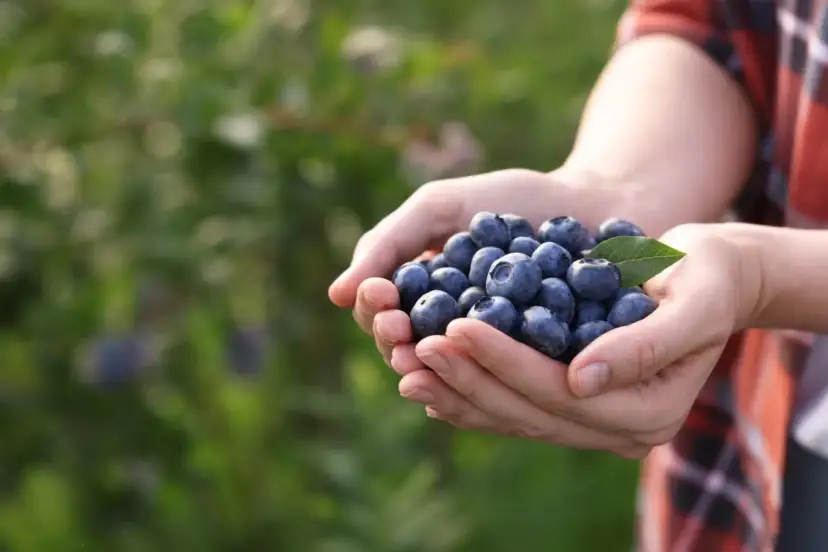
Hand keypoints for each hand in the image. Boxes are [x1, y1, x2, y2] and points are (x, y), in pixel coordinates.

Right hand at [327, 167, 624, 368]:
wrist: (596, 204)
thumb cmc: (515, 200)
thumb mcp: (442, 206)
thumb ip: (390, 241)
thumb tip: (334, 295)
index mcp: (422, 299)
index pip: (380, 317)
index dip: (374, 311)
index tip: (381, 296)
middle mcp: (450, 333)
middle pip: (407, 352)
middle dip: (396, 342)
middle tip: (399, 331)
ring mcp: (491, 355)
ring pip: (448, 375)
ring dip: (432, 369)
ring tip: (427, 356)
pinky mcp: (534, 372)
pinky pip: (504, 385)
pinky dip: (488, 382)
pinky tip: (482, 380)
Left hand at [396, 223, 762, 457]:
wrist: (712, 281)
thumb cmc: (707, 278)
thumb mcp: (692, 302)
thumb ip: (644, 345)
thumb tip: (579, 381)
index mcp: (649, 413)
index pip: (559, 392)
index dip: (503, 361)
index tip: (455, 326)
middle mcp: (618, 432)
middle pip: (527, 412)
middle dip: (468, 377)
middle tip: (415, 344)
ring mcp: (593, 426)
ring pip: (512, 418)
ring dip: (456, 392)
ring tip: (406, 363)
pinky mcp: (571, 408)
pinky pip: (512, 409)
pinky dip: (468, 395)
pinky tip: (429, 377)